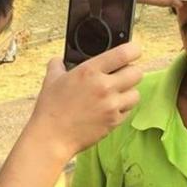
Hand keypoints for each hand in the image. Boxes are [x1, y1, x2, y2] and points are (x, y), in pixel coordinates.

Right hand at [28, 42, 142, 159]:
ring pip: (136, 93)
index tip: (132, 51)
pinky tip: (110, 108)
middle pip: (137, 72)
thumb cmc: (50, 109)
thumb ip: (58, 65)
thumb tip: (58, 60)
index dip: (133, 50)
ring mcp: (111, 105)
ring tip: (115, 94)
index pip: (125, 53)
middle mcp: (104, 86)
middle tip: (120, 75)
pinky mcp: (114, 121)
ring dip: (128, 92)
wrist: (51, 137)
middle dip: (130, 72)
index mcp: (89, 71)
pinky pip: (129, 110)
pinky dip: (122, 108)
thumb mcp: (51, 80)